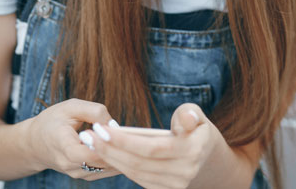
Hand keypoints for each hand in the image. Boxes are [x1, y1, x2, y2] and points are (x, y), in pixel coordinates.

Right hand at [26, 98, 121, 180]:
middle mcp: (68, 164)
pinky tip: (123, 148)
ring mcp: (76, 173)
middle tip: (132, 135)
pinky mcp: (84, 176)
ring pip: (105, 168)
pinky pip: (105, 171)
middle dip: (117, 148)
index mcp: (61, 144)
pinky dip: (116, 160)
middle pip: (99, 162)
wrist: (35, 143)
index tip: (112, 131)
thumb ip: (94, 111)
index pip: (84, 153)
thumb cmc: (54, 120)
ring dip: (119, 155)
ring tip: (130, 140)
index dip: (101, 144)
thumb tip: (115, 125)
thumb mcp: (71, 106)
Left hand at [83, 103, 222, 188]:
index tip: (101, 128)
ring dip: (110, 158)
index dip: (124, 141)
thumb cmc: (195, 127)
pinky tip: (106, 153)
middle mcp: (185, 172)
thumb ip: (189, 114)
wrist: (207, 155)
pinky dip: (121, 166)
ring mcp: (176, 185)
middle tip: (88, 135)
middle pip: (139, 163)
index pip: (151, 148)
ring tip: (92, 141)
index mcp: (192, 150)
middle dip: (110, 149)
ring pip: (135, 173)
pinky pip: (138, 179)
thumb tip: (186, 120)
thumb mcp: (197, 114)